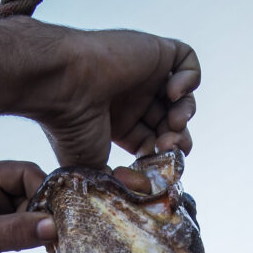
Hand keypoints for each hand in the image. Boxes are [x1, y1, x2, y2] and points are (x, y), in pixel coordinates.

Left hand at [0, 160, 55, 252]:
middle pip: (31, 190)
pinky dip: (36, 237)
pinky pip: (26, 227)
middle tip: (59, 236)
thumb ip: (12, 231)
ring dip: (42, 227)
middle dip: (45, 212)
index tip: (57, 217)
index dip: (43, 192)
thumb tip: (53, 227)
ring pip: (31, 210)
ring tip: (53, 246)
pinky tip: (44, 250)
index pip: (22, 173)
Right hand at [10, 22, 199, 167]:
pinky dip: (190, 78)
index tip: (158, 163)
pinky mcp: (153, 51)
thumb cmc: (69, 127)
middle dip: (177, 139)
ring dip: (186, 113)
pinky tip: (173, 92)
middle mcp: (133, 99)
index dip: (163, 155)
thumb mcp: (93, 167)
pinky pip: (186, 59)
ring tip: (173, 122)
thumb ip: (114, 183)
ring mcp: (143, 74)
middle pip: (171, 122)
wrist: (62, 85)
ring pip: (181, 96)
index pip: (156, 142)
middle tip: (170, 146)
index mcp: (120, 124)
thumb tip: (131, 201)